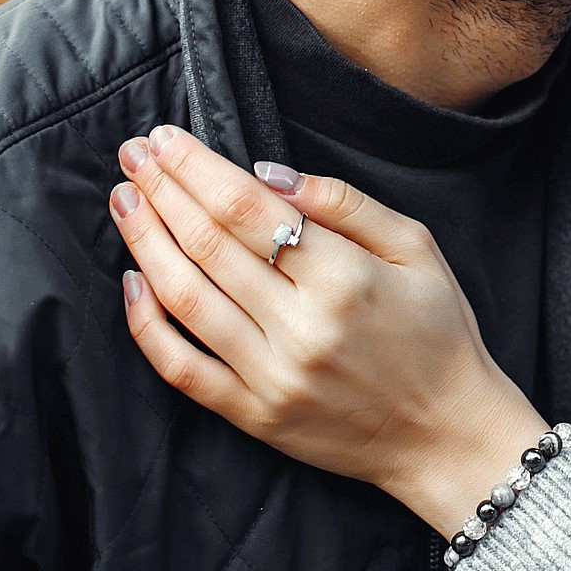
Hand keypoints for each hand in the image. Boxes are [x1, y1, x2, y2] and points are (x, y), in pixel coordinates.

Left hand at [107, 124, 547, 530]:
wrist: (446, 434)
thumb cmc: (437, 331)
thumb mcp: (416, 247)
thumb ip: (345, 204)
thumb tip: (267, 172)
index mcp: (345, 277)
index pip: (247, 208)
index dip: (197, 168)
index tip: (165, 137)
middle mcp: (301, 326)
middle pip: (208, 244)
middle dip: (162, 190)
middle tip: (132, 153)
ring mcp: (271, 376)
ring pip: (185, 298)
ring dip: (145, 242)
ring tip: (124, 201)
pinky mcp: (254, 415)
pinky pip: (182, 368)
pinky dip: (146, 326)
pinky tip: (130, 283)